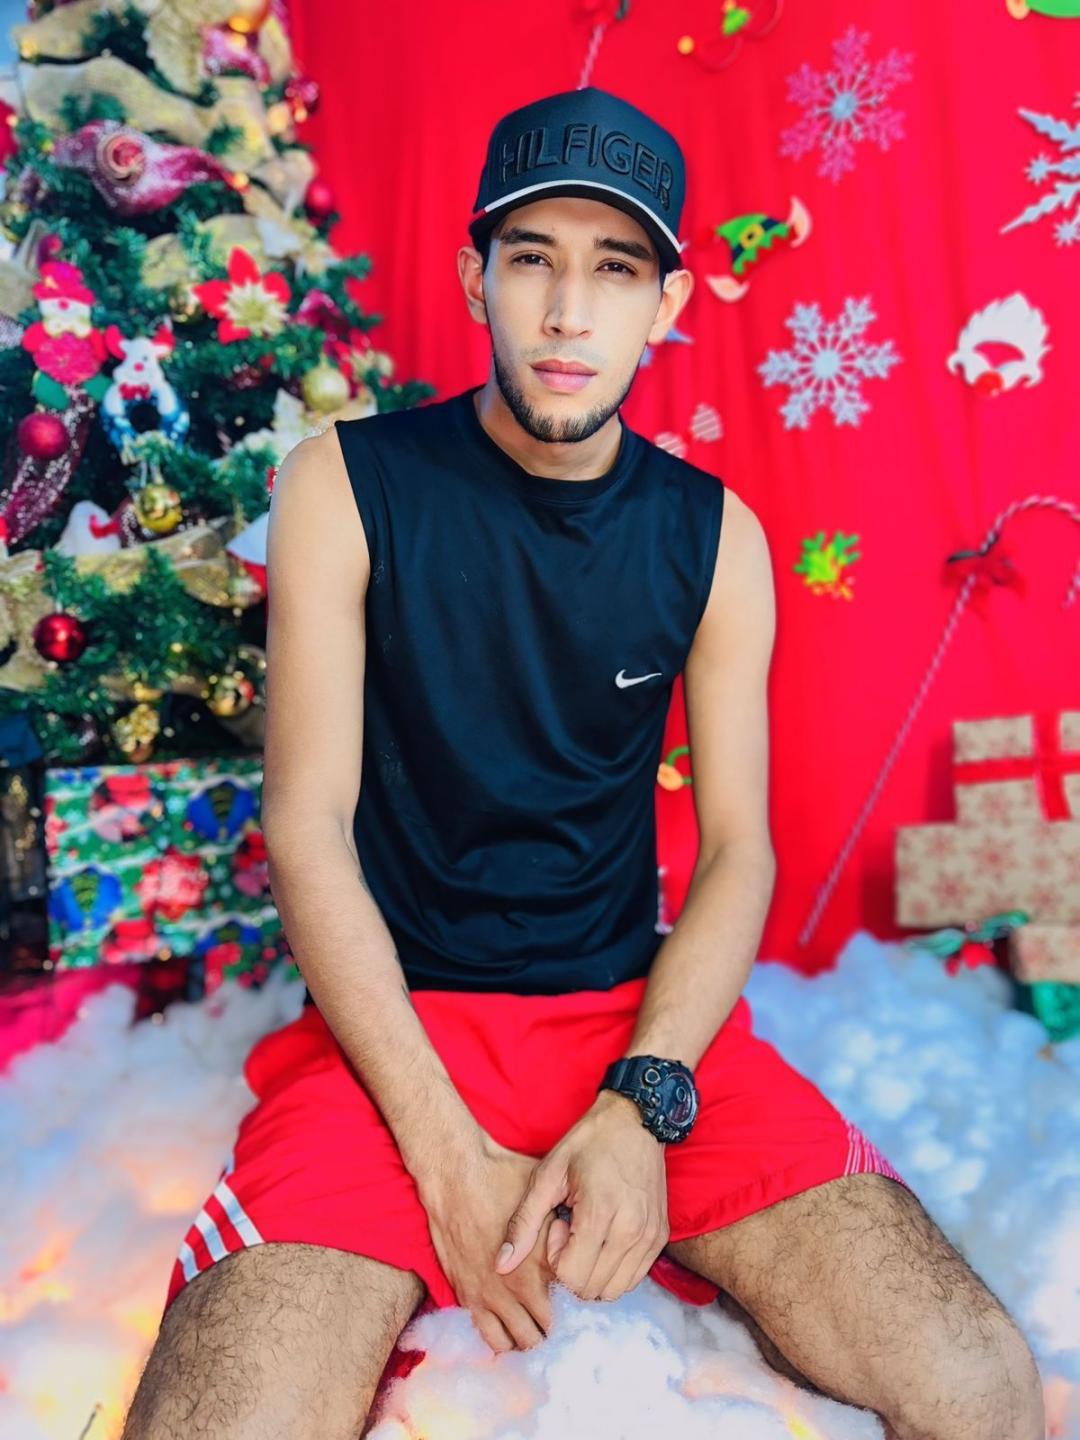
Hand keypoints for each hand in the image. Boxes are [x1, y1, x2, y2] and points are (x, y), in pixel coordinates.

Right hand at [418, 1136, 571, 1354]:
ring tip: (538, 1326)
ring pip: (524, 1342)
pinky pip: (492, 1339)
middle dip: (560, 1328)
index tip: (581, 1299)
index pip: (575, 1304)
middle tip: (563, 1320)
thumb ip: (567, 1225)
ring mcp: (494, 1296)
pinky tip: (512, 1330)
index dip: (581, 1304)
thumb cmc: (503, 1177)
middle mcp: (521, 1285)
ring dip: (533, 1337)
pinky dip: (506, 1342)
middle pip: (552, 1331)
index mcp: (545, 1260)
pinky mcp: (469, 1298)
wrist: (455, 1176)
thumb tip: (589, 1239)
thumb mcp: (546, 1195)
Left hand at [494, 1091, 669, 1302]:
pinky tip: (605, 1237)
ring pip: (613, 1291)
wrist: (635, 1120)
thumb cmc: (587, 1144)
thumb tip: (501, 1266)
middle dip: (572, 1268)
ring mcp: (650, 1236)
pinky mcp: (660, 1238)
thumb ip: (523, 1223)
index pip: (571, 1277)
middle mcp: (631, 1231)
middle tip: (570, 1228)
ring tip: (588, 1233)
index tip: (557, 1224)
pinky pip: (632, 1278)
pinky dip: (613, 1269)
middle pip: (591, 1289)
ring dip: (593, 1273)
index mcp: (600, 1213)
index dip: (555, 1258)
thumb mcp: (547, 1175)